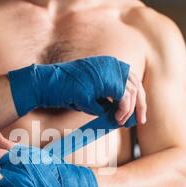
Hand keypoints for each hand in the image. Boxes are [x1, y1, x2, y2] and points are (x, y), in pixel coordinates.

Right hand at [8, 56, 146, 124]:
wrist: (44, 85)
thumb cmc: (64, 92)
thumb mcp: (90, 96)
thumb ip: (106, 102)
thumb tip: (122, 116)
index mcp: (107, 65)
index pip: (131, 80)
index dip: (138, 98)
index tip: (139, 114)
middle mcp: (108, 64)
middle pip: (135, 84)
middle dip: (140, 105)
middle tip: (141, 121)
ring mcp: (103, 72)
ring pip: (130, 91)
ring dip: (129, 109)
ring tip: (123, 122)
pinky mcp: (98, 82)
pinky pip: (120, 96)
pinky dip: (122, 109)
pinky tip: (117, 119)